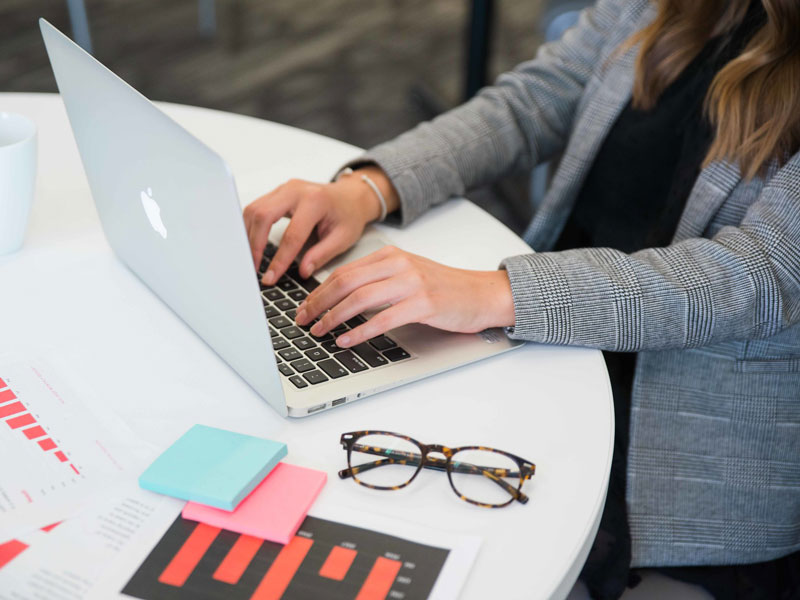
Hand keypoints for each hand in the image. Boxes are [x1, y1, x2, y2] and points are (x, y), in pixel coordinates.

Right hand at [243, 167, 398, 284]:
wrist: (350, 196)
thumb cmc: (348, 214)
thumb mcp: (343, 238)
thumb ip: (322, 254)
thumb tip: (303, 271)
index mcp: (315, 201)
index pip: (292, 235)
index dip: (279, 259)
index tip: (271, 277)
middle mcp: (296, 190)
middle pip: (263, 215)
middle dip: (255, 245)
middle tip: (253, 268)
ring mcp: (284, 189)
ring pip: (254, 210)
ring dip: (248, 235)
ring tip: (250, 258)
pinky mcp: (277, 193)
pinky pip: (256, 208)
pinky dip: (250, 227)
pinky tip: (251, 243)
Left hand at [295, 246, 515, 346]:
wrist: (482, 293)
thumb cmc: (444, 288)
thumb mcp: (407, 274)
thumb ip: (377, 280)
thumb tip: (340, 298)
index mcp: (390, 256)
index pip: (344, 271)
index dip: (319, 291)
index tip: (305, 308)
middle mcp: (398, 265)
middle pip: (346, 282)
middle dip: (318, 303)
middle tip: (303, 321)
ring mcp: (411, 283)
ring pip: (360, 299)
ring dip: (334, 317)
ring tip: (319, 331)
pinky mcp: (424, 304)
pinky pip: (383, 319)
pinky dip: (360, 331)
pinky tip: (346, 340)